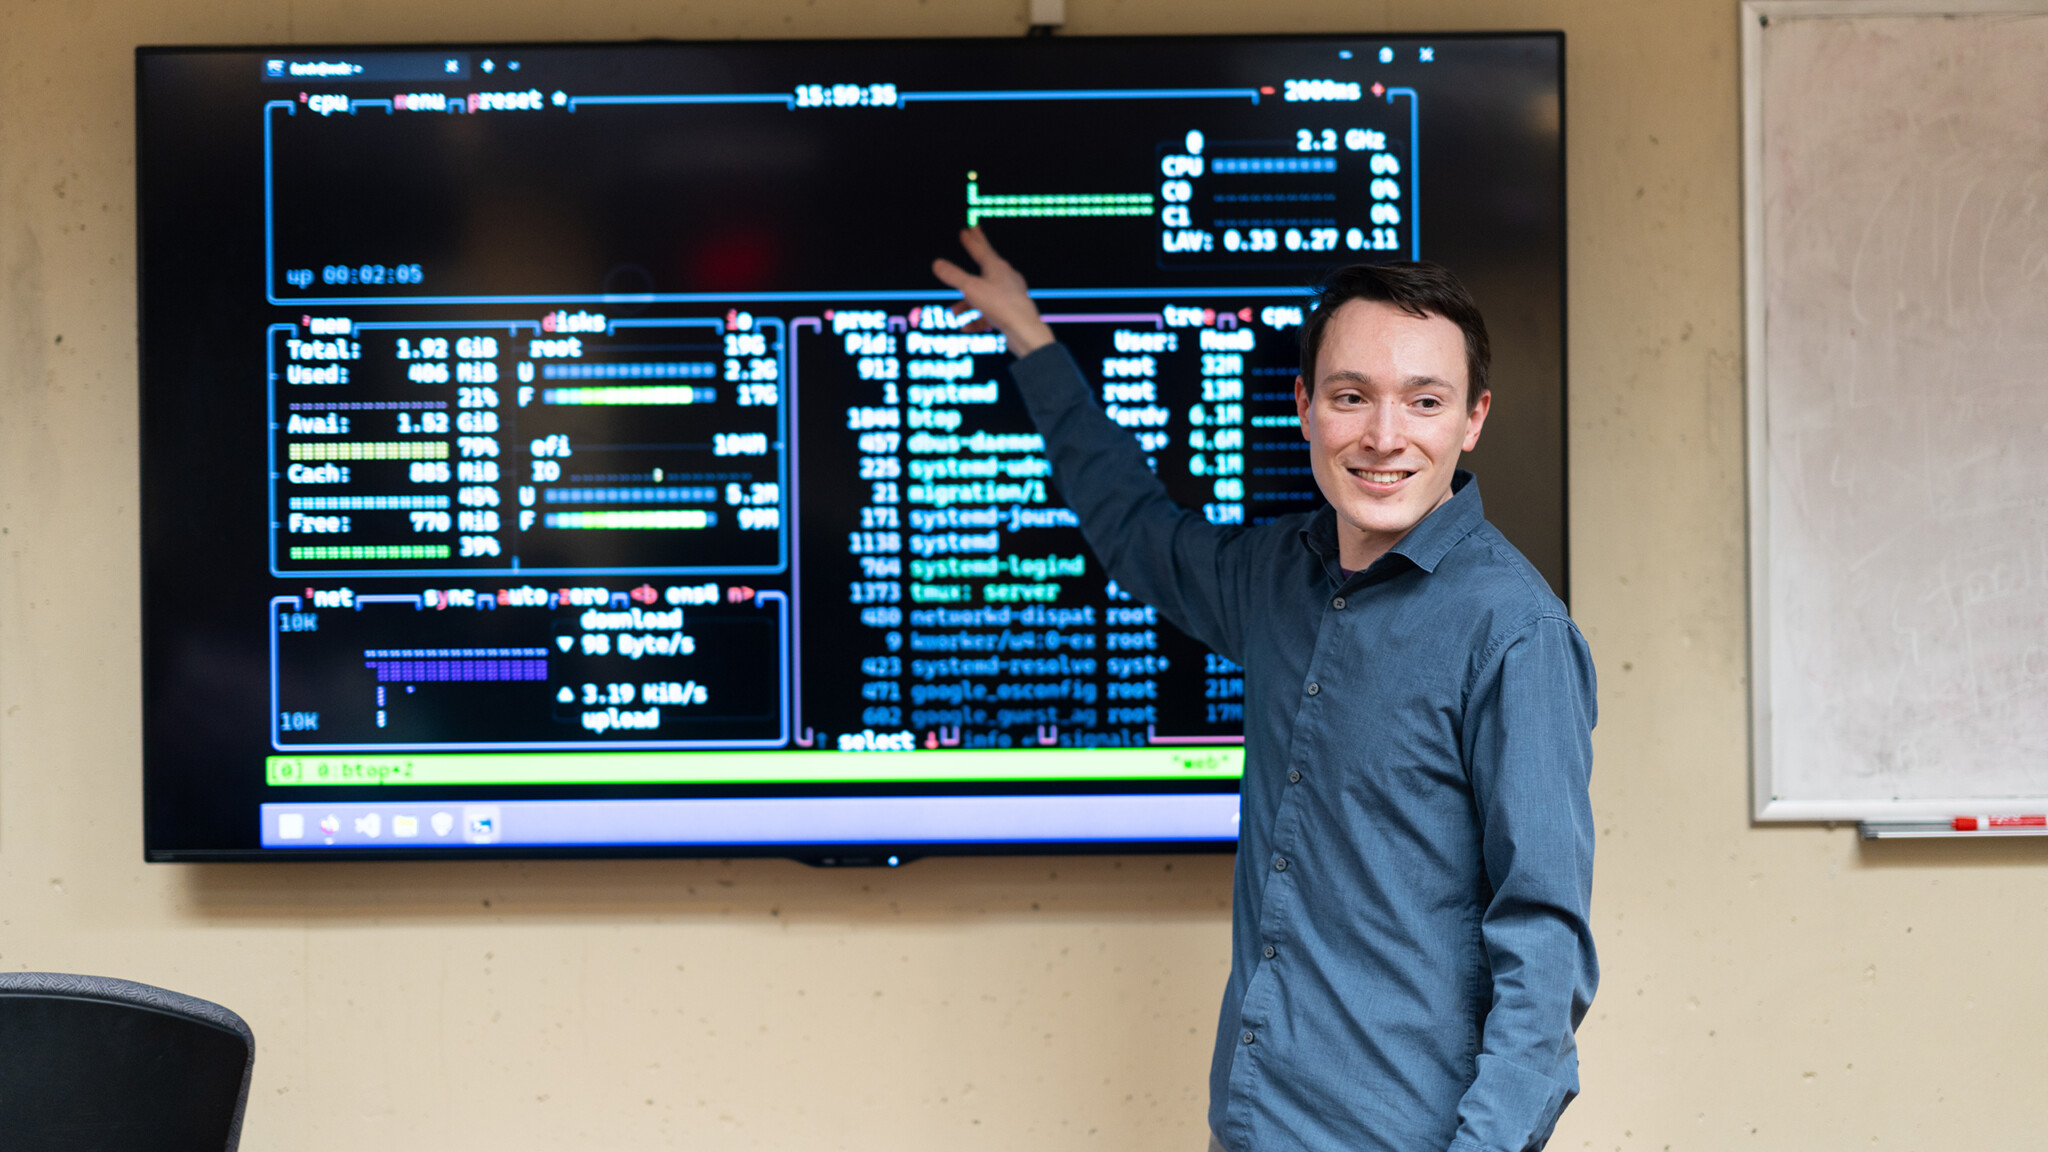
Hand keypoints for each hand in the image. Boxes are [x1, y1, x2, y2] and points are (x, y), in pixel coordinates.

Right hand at [931, 226, 1055, 357]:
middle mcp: (1005, 278)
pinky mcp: (1010, 313)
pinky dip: (976, 319)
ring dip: (966, 305)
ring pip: (983, 295)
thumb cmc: (1002, 306)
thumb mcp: (971, 289)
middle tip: (968, 242)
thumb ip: (954, 276)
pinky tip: (967, 328)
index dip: (973, 239)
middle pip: (984, 267)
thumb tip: (937, 264)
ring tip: (954, 314)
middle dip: (971, 260)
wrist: (1025, 331)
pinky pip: (988, 313)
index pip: (982, 248)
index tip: (970, 228)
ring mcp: (1009, 296)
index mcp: (997, 267)